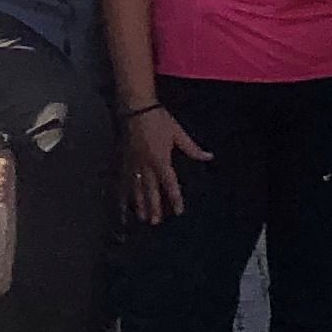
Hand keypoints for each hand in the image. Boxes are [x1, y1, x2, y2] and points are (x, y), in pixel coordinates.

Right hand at [122, 104, 207, 223]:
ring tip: (143, 217)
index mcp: (161, 160)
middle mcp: (145, 165)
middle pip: (150, 190)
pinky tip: (123, 202)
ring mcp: (132, 164)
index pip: (169, 184)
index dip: (175, 198)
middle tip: (156, 222)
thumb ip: (192, 148)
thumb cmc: (159, 120)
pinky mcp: (122, 160)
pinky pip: (123, 180)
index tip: (178, 211)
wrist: (135, 109)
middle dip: (154, 207)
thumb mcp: (178, 133)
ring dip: (139, 204)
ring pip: (135, 189)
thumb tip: (209, 156)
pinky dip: (123, 192)